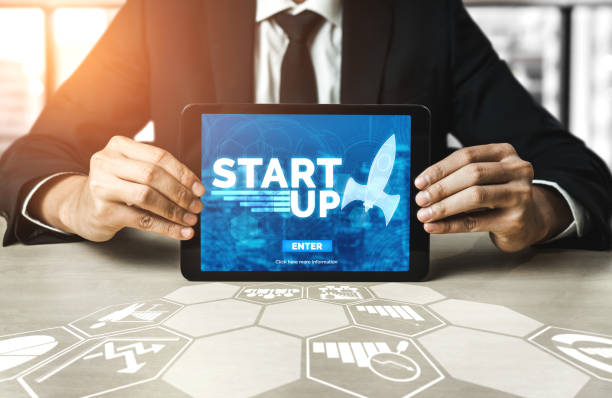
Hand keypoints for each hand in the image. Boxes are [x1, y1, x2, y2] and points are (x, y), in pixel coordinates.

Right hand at [30, 136, 204, 241]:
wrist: (80, 208)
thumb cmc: (114, 187)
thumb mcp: (131, 170)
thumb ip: (158, 173)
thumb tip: (195, 189)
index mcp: (119, 146)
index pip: (160, 156)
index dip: (184, 174)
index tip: (199, 189)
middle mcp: (107, 162)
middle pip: (154, 176)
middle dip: (181, 193)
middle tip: (197, 206)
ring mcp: (102, 186)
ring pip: (148, 197)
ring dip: (174, 211)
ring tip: (190, 219)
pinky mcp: (102, 210)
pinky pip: (142, 219)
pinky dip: (165, 227)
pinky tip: (179, 232)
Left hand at [414, 143, 571, 251]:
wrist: (529, 221)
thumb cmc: (498, 196)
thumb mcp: (483, 179)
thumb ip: (458, 177)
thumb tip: (423, 187)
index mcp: (504, 153)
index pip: (467, 155)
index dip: (440, 169)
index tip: (420, 182)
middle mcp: (517, 169)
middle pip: (472, 174)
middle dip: (441, 188)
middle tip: (420, 199)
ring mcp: (520, 194)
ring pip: (475, 196)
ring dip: (444, 206)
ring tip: (424, 214)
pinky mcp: (515, 220)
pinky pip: (476, 222)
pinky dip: (450, 225)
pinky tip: (434, 227)